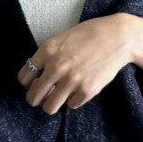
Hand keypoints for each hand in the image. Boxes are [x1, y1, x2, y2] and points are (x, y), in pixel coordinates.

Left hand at [17, 15, 134, 114]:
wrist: (118, 36)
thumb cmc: (90, 34)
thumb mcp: (63, 38)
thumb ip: (48, 56)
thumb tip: (38, 77)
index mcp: (47, 51)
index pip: (24, 78)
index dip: (28, 83)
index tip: (34, 83)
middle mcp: (56, 67)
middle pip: (33, 97)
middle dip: (36, 99)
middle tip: (44, 96)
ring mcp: (72, 80)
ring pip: (49, 107)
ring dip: (52, 104)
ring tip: (59, 97)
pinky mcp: (88, 90)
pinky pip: (72, 105)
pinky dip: (74, 99)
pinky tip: (80, 89)